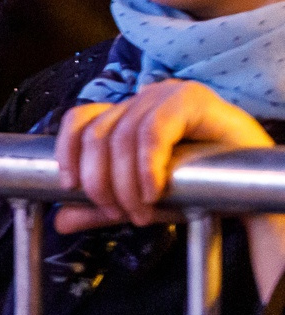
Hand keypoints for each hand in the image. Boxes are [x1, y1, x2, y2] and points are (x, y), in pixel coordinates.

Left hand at [55, 80, 273, 232]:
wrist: (254, 185)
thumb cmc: (199, 185)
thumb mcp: (141, 199)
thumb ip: (101, 208)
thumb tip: (59, 220)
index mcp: (126, 113)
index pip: (79, 120)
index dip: (68, 151)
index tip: (70, 187)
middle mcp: (142, 98)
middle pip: (97, 135)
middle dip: (102, 182)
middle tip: (120, 213)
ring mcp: (165, 94)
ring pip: (122, 136)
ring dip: (127, 183)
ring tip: (142, 212)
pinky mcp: (190, 99)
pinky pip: (154, 131)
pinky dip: (148, 165)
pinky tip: (155, 192)